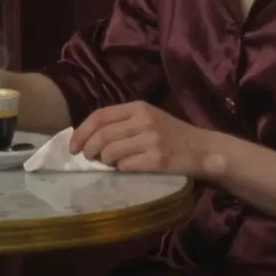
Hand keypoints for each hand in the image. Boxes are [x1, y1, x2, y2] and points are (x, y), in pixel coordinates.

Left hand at [71, 101, 227, 176]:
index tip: (73, 147)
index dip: (82, 132)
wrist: (203, 149)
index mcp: (138, 107)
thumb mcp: (147, 118)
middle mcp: (144, 120)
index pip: (100, 116)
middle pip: (102, 135)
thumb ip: (121, 122)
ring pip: (111, 152)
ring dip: (105, 161)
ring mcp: (152, 140)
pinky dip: (121, 169)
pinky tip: (126, 168)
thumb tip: (88, 136)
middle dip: (89, 149)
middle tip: (89, 158)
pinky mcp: (158, 159)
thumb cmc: (171, 134)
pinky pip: (126, 165)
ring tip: (110, 163)